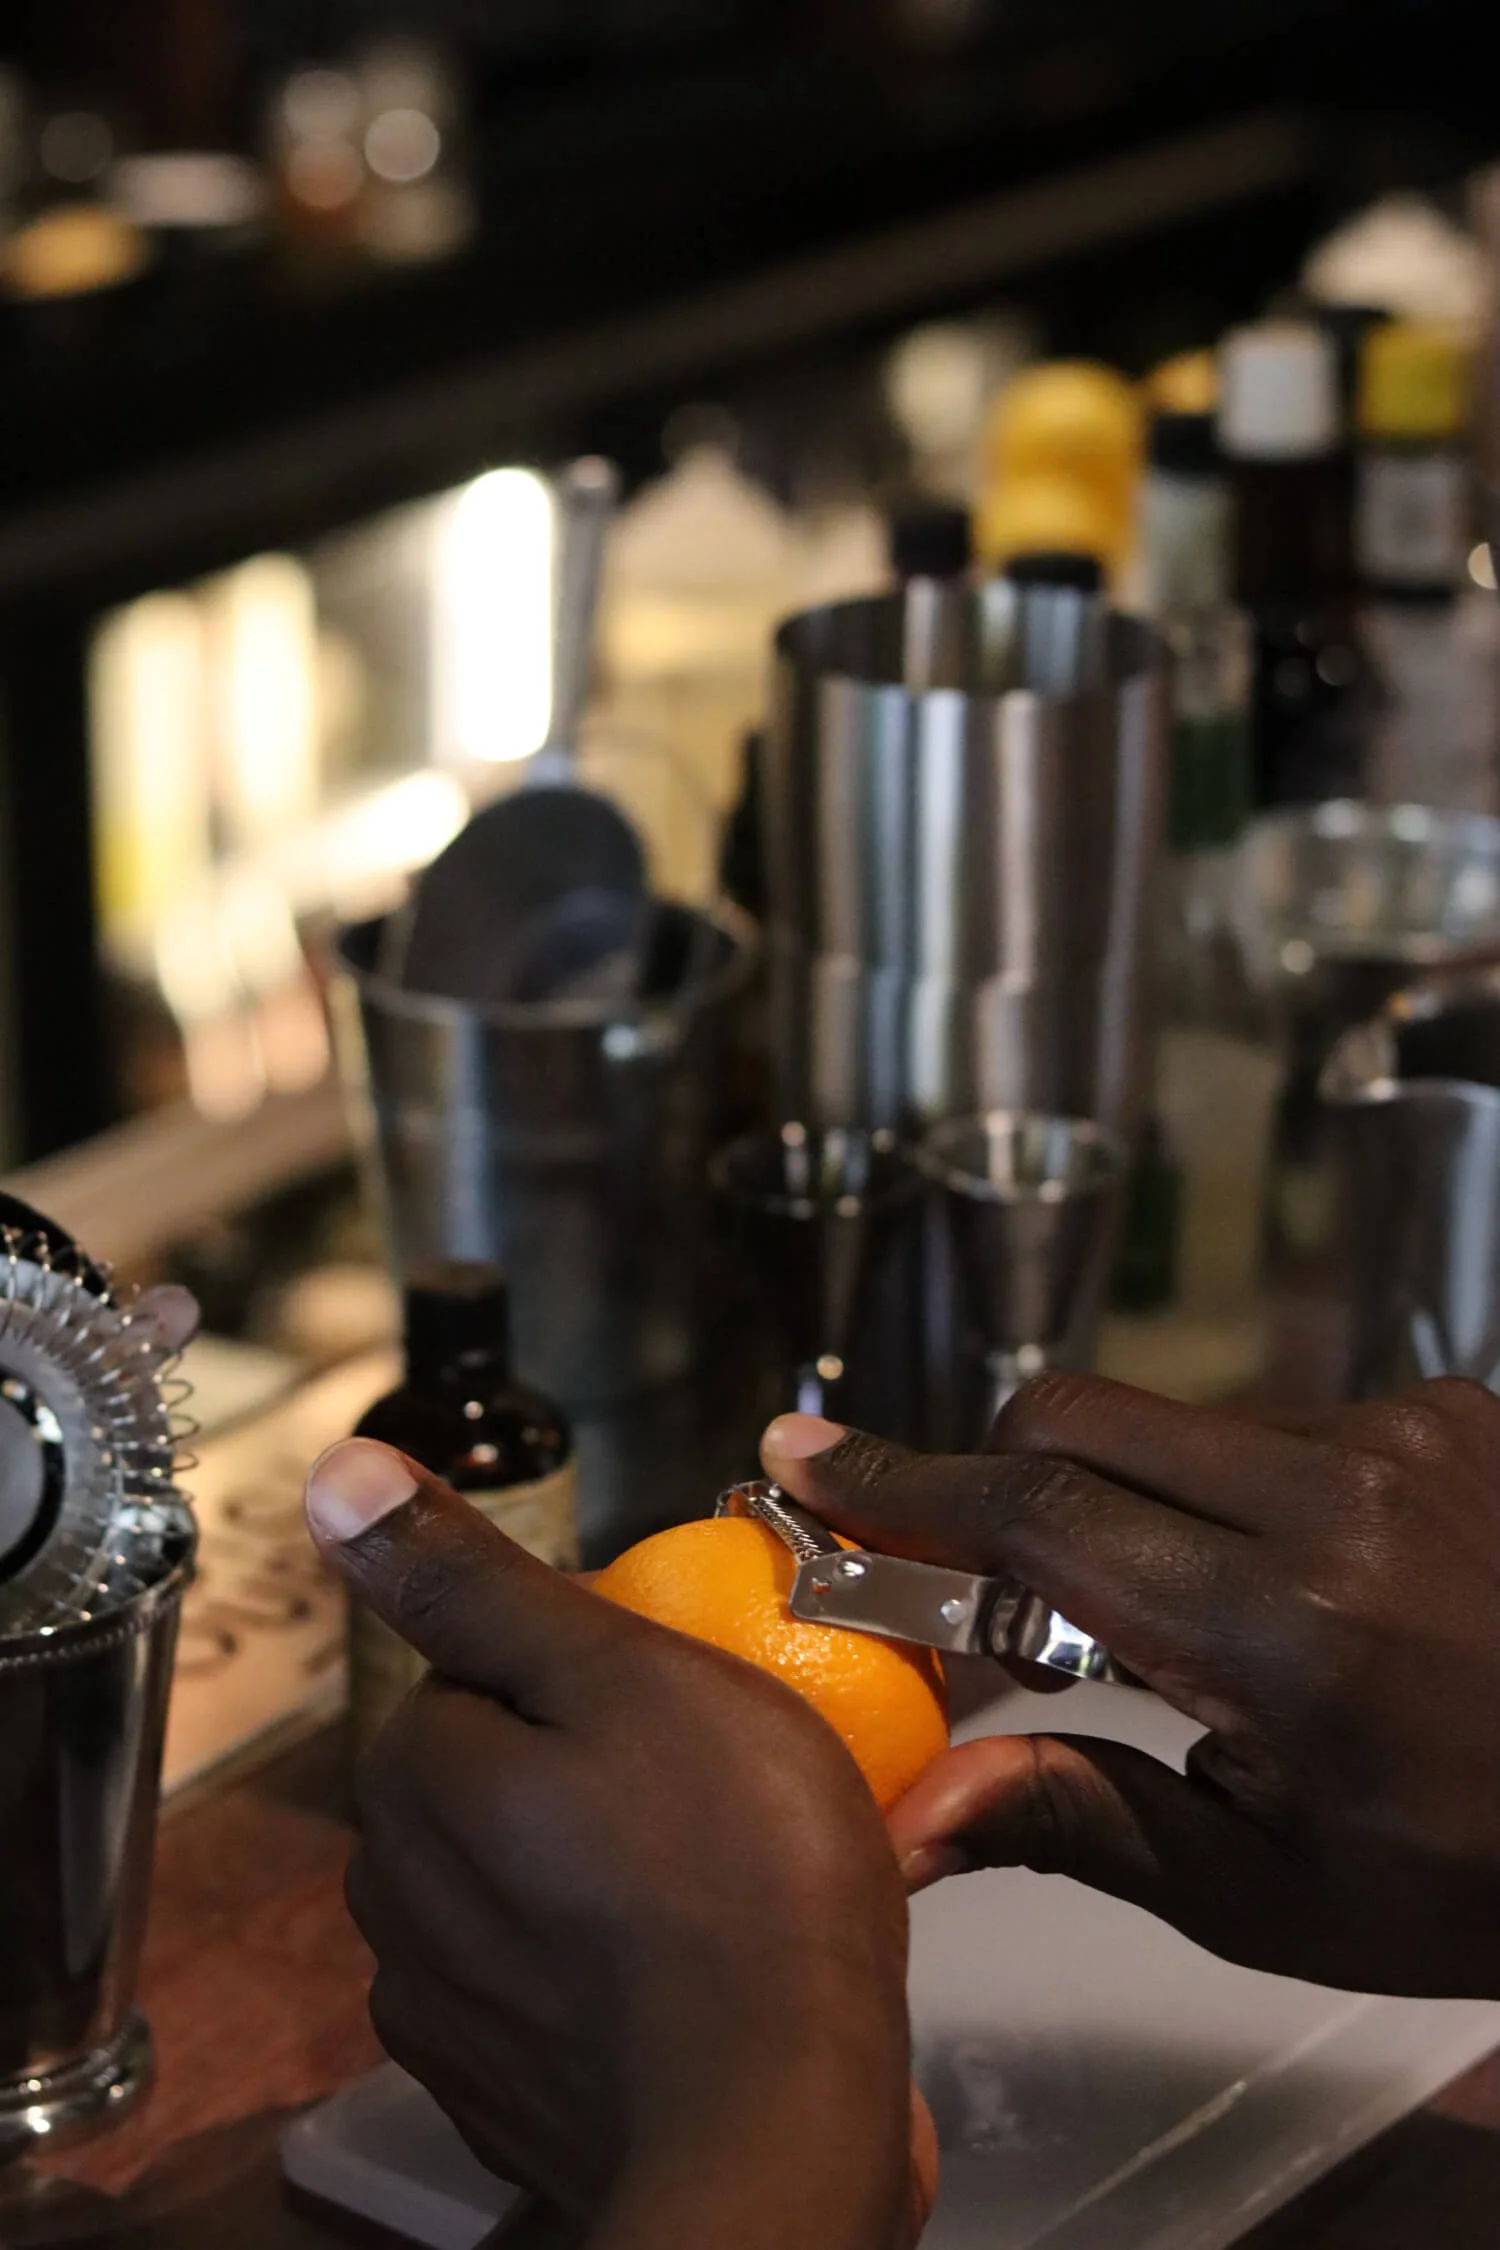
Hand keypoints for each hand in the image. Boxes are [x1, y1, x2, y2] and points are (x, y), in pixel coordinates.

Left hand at [305, 1439, 933, 2249]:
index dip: (598, 1669)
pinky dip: (613, 1967)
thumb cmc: (736, 1886)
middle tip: (724, 1787)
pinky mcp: (505, 2092)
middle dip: (595, 1768)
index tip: (687, 1698)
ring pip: (529, 1878)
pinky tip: (701, 1970)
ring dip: (606, 1869)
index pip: (484, 1665)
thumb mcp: (625, 1671)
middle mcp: (397, 1894)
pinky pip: (555, 1981)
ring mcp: (447, 2009)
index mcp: (414, 1774)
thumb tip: (340, 1476)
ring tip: (729, 1884)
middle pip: (503, 1772)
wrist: (777, 2135)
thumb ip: (474, 1577)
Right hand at [763, 1375, 1499, 1998]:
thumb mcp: (1269, 1892)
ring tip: (1188, 1621)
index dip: (905, 1489)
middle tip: (987, 1587)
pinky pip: (1271, 1419)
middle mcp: (1342, 1492)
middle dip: (996, 1482)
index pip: (1044, 1516)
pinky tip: (1298, 1584)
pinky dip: (1234, 1490)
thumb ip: (1078, 1820)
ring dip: (1129, 1500)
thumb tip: (906, 1820)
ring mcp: (1406, 1427)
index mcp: (1288, 1629)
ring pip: (1172, 1421)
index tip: (805, 1465)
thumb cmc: (1468, 1876)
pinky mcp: (1448, 1401)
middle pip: (1077, 1419)